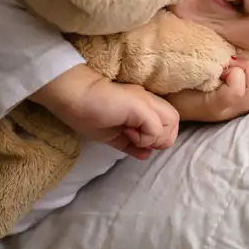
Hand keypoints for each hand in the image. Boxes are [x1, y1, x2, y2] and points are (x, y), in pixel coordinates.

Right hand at [30, 64, 178, 159]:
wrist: (73, 95)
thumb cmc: (87, 112)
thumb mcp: (114, 134)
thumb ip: (132, 143)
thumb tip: (147, 154)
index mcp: (144, 104)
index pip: (168, 122)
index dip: (159, 137)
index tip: (137, 142)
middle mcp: (149, 100)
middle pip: (174, 121)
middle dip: (161, 139)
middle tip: (137, 140)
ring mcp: (146, 101)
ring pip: (171, 123)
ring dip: (153, 138)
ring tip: (131, 135)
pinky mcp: (141, 106)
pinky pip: (156, 130)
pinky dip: (144, 139)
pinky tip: (126, 133)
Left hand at [167, 59, 248, 122]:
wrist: (163, 92)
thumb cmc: (192, 76)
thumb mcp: (221, 64)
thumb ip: (239, 56)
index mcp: (246, 95)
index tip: (244, 58)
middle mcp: (241, 107)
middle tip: (234, 64)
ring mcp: (230, 110)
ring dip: (245, 72)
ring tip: (228, 68)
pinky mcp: (216, 108)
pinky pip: (237, 92)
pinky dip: (232, 77)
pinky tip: (220, 74)